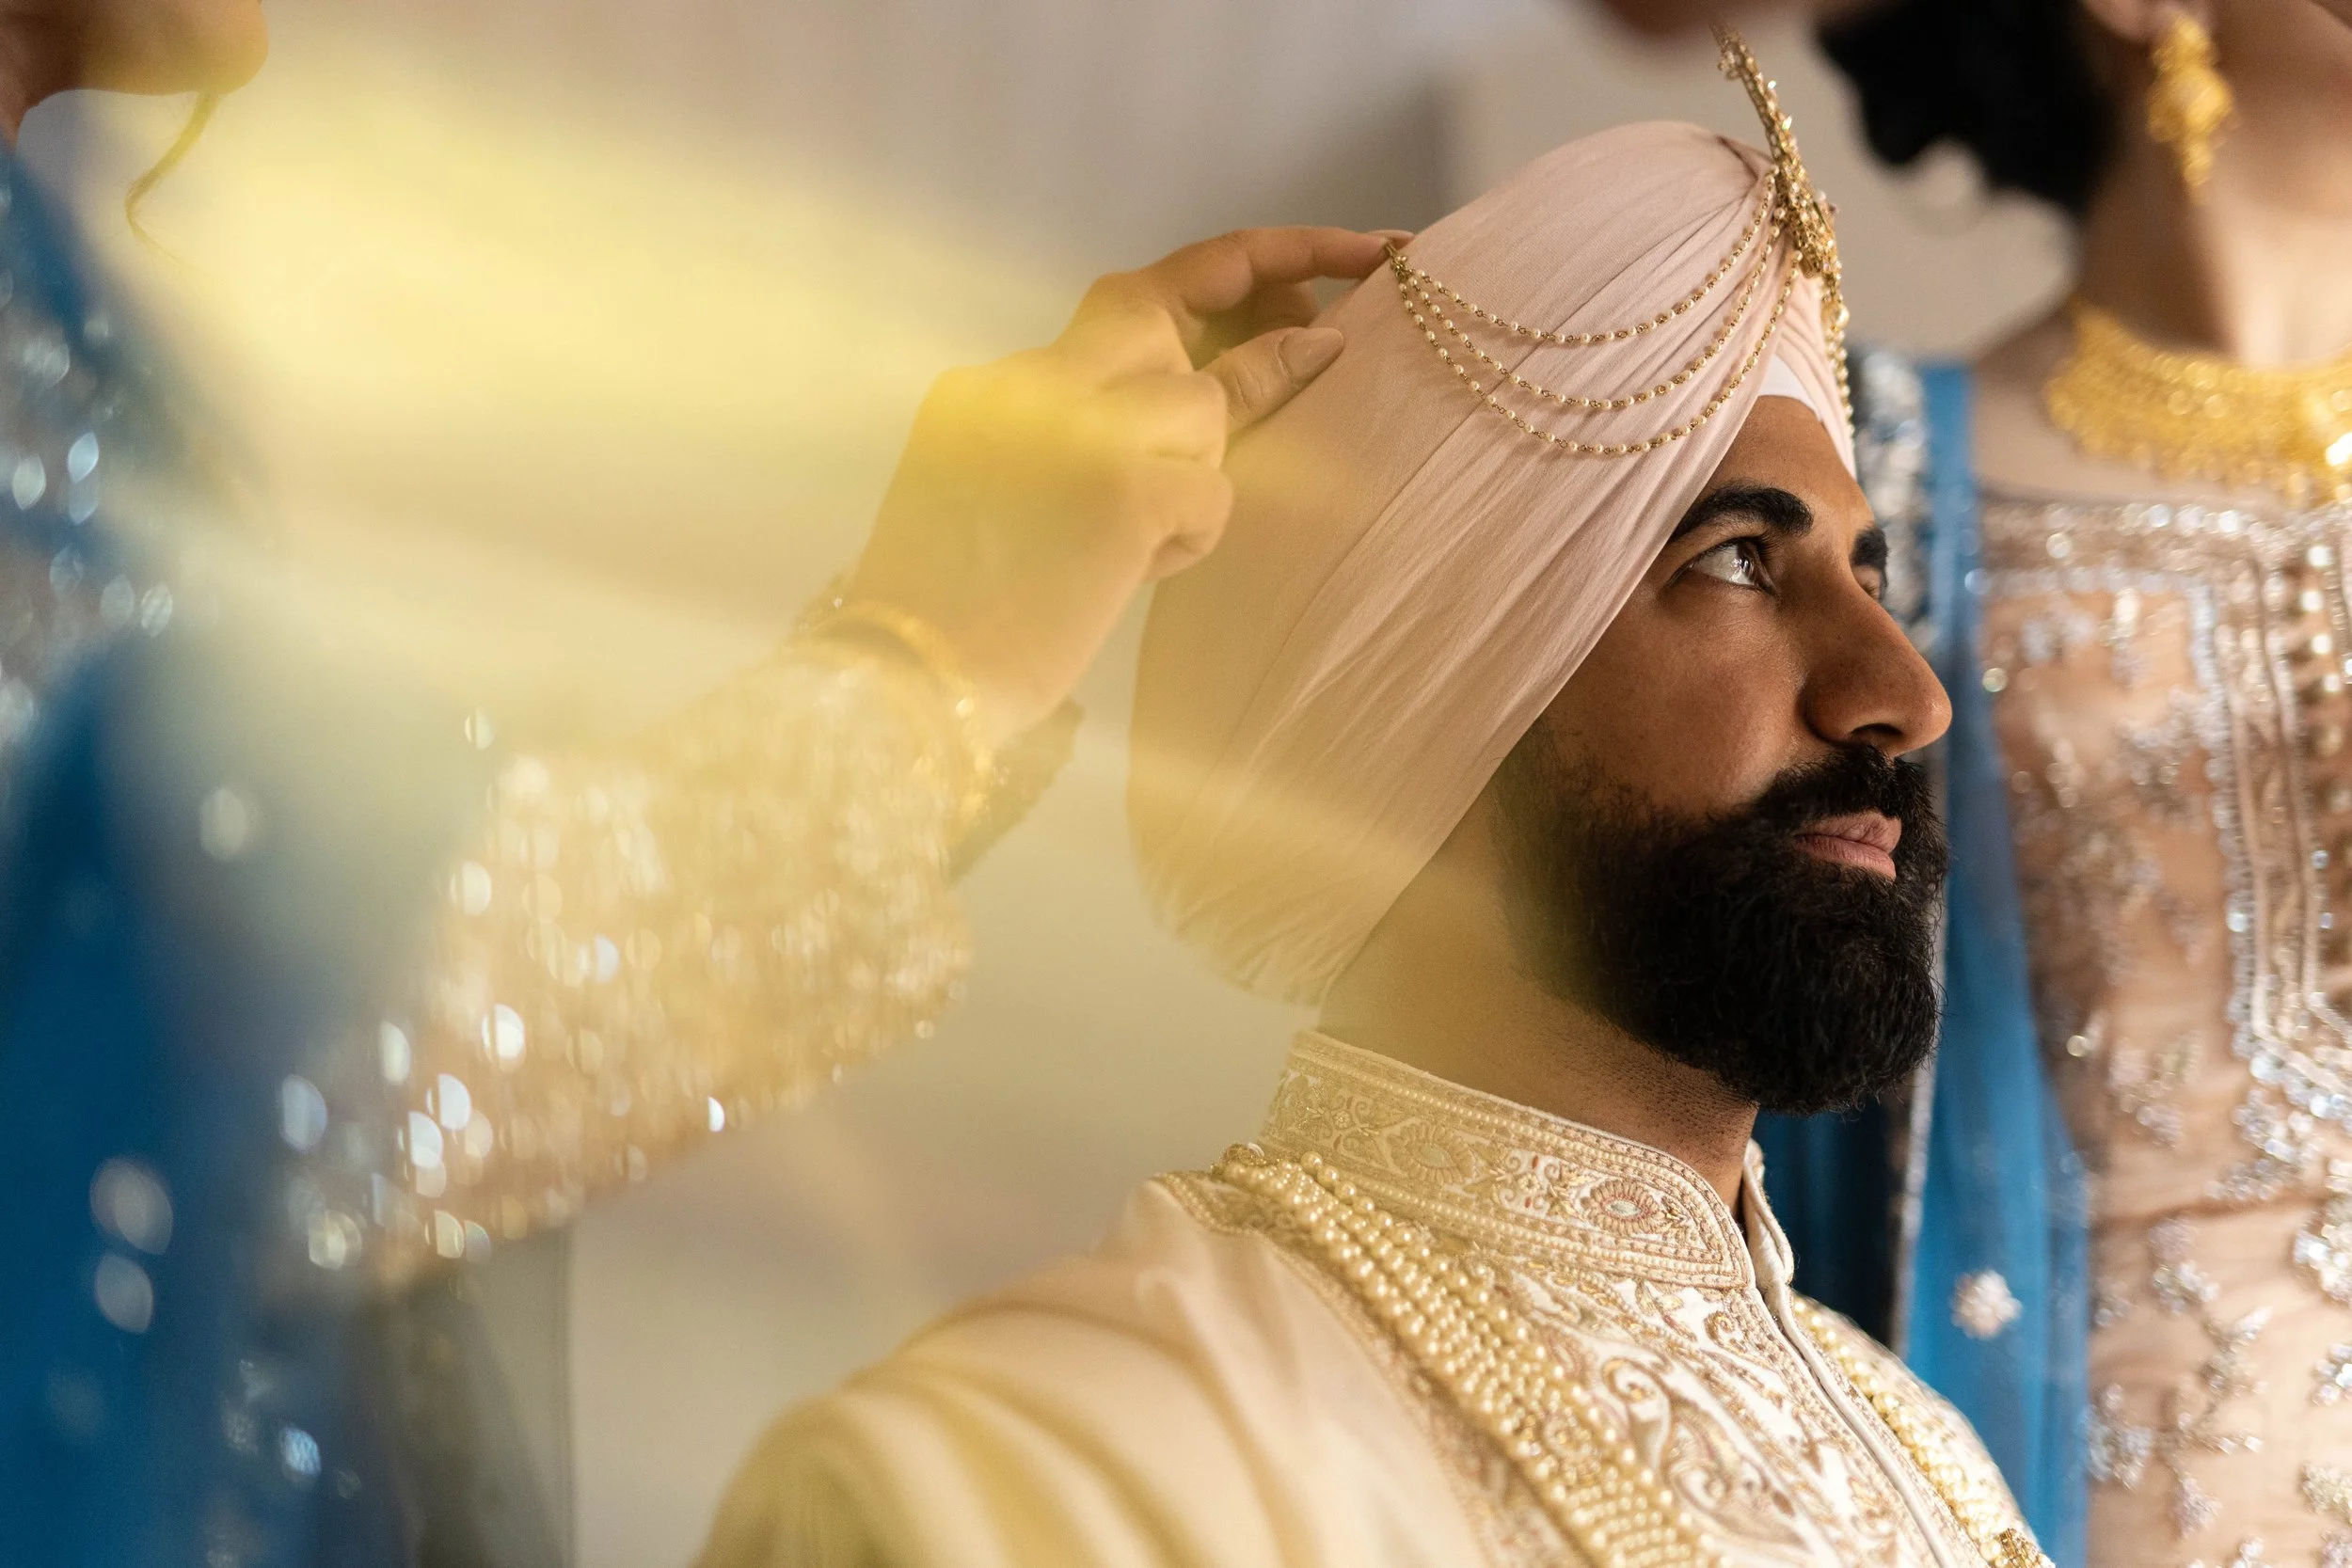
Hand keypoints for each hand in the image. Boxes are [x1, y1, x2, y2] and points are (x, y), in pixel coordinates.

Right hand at [846, 225, 1400, 742]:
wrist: (906, 686)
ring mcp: (1078, 424)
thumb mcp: (1002, 495)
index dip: (1235, 269)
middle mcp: (1033, 381)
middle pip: (1171, 314)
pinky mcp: (1124, 487)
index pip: (1131, 296)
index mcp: (997, 383)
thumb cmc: (954, 616)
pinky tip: (1133, 575)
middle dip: (1261, 320)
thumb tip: (1208, 401)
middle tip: (1329, 340)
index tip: (1316, 263)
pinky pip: (1213, 490)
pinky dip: (1191, 537)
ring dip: (1195, 476)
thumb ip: (1082, 433)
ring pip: (1203, 410)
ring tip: (1133, 545)